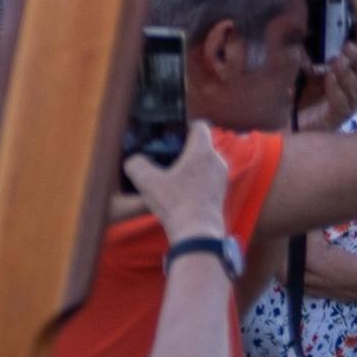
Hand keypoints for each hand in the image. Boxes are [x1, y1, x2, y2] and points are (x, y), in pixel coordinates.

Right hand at [117, 121, 232, 244]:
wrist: (197, 230)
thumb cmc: (175, 203)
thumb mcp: (147, 181)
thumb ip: (136, 164)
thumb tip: (135, 160)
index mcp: (203, 151)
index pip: (200, 125)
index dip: (185, 126)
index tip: (171, 134)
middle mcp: (217, 160)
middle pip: (201, 145)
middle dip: (184, 149)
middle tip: (165, 157)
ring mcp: (221, 177)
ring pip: (205, 162)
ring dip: (190, 166)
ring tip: (170, 176)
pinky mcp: (221, 192)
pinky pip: (208, 177)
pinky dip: (195, 180)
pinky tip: (179, 191)